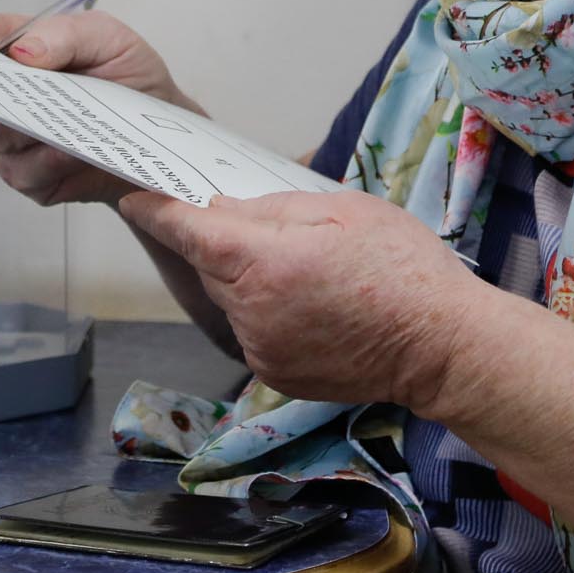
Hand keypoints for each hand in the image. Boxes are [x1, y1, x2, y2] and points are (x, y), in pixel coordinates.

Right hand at [0, 11, 202, 208]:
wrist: (162, 134)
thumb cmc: (132, 77)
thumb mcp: (109, 39)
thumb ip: (65, 35)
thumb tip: (22, 51)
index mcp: (20, 51)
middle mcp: (8, 95)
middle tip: (20, 91)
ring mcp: (14, 139)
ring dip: (29, 131)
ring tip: (68, 124)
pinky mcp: (31, 178)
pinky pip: (24, 172)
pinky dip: (49, 163)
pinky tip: (74, 153)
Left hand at [119, 189, 489, 407]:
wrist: (441, 344)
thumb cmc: (401, 265)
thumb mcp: (341, 209)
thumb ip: (271, 209)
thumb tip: (221, 212)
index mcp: (263, 263)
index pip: (189, 233)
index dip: (157, 213)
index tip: (132, 198)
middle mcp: (251, 312)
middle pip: (211, 266)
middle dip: (223, 244)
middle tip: (269, 229)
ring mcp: (261, 349)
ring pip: (233, 300)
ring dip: (250, 280)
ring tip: (308, 270)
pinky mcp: (276, 375)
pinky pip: (254, 330)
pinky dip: (268, 312)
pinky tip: (314, 304)